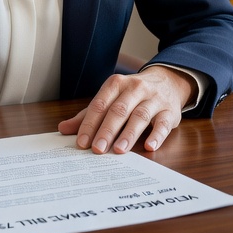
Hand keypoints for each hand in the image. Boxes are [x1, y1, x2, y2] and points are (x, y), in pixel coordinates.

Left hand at [58, 67, 196, 153]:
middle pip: (119, 110)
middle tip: (97, 149)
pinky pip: (163, 123)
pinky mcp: (170, 111)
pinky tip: (149, 146)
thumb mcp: (111, 99)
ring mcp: (154, 99)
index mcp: (116, 84)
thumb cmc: (133, 94)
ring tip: (119, 150)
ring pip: (140, 116)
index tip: (82, 142)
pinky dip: (157, 135)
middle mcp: (135, 89)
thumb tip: (63, 128)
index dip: (90, 123)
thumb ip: (89, 115)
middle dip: (107, 130)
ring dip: (129, 134)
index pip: (100, 104)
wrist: (168, 81)